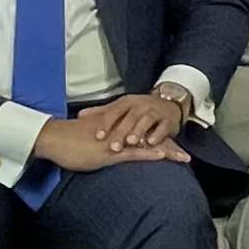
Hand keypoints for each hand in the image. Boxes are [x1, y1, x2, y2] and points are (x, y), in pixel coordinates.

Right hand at [33, 116, 187, 171]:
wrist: (53, 138)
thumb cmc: (66, 141)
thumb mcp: (88, 141)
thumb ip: (101, 143)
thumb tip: (106, 150)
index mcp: (116, 129)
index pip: (142, 133)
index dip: (159, 140)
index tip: (174, 146)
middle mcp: (119, 132)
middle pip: (150, 138)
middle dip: (170, 147)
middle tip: (186, 155)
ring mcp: (116, 141)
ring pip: (147, 144)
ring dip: (167, 151)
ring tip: (184, 158)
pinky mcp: (109, 152)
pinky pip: (133, 152)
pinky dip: (149, 153)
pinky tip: (163, 155)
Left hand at [73, 89, 187, 153]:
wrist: (168, 104)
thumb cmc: (139, 110)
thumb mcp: (121, 109)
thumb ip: (101, 113)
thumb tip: (80, 115)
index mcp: (127, 102)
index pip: (114, 111)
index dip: (106, 123)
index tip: (97, 136)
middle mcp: (140, 105)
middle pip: (130, 118)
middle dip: (121, 132)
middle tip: (113, 147)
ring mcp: (155, 111)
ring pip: (146, 120)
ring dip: (138, 131)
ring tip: (131, 142)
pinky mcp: (168, 119)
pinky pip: (162, 127)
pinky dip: (157, 134)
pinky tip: (150, 143)